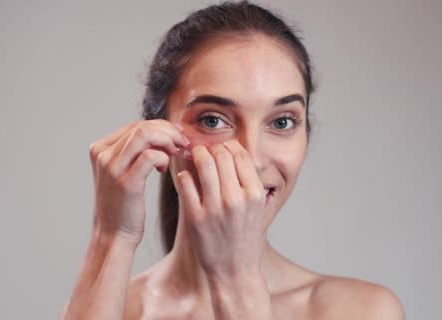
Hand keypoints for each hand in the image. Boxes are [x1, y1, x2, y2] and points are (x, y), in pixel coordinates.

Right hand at [88, 120, 188, 245]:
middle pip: (142, 126)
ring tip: (175, 154)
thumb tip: (165, 131)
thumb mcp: (123, 172)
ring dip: (168, 141)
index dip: (161, 127)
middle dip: (168, 132)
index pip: (136, 125)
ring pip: (146, 135)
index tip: (177, 138)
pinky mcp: (125, 181)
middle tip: (182, 144)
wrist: (113, 236)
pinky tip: (163, 169)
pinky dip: (164, 158)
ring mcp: (111, 167)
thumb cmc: (123, 205)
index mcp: (100, 149)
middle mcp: (102, 154)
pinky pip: (151, 156)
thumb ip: (136, 151)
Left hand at [175, 140, 267, 277]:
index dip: (228, 146)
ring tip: (194, 157)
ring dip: (196, 155)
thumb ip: (247, 183)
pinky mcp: (196, 218)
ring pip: (203, 163)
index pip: (240, 154)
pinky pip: (186, 184)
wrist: (235, 272)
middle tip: (204, 150)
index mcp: (255, 194)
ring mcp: (215, 208)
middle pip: (221, 154)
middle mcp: (236, 199)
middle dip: (211, 148)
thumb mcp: (256, 209)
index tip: (221, 148)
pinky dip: (185, 176)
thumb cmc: (246, 239)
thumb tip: (233, 155)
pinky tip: (186, 178)